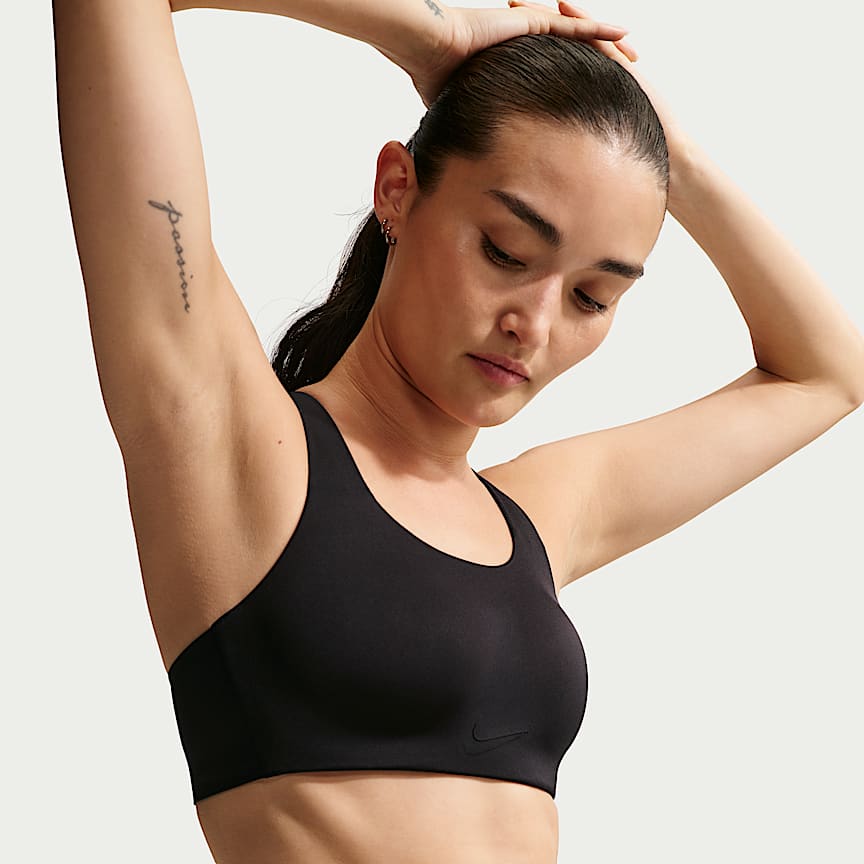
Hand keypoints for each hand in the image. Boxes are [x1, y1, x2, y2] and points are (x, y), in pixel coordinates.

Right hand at [389, 0, 633, 108]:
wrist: (428, 47)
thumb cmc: (433, 75)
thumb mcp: (463, 110)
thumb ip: (473, 129)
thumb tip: (465, 162)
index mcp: (516, 64)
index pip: (553, 76)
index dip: (575, 87)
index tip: (595, 103)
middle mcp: (529, 45)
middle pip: (573, 55)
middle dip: (601, 66)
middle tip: (627, 77)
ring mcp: (533, 30)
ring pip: (580, 39)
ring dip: (608, 48)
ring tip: (634, 57)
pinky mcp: (533, 22)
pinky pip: (573, 27)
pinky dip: (599, 31)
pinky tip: (623, 35)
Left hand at [507, 0, 692, 159]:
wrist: (667, 156)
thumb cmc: (625, 163)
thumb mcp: (582, 153)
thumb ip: (558, 147)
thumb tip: (524, 163)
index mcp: (581, 91)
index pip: (550, 62)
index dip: (526, 50)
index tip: (497, 40)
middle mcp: (594, 72)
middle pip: (559, 41)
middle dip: (534, 23)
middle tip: (508, 6)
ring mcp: (609, 65)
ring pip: (577, 32)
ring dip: (551, 15)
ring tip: (524, 1)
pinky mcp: (622, 65)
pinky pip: (598, 39)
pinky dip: (580, 21)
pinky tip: (562, 7)